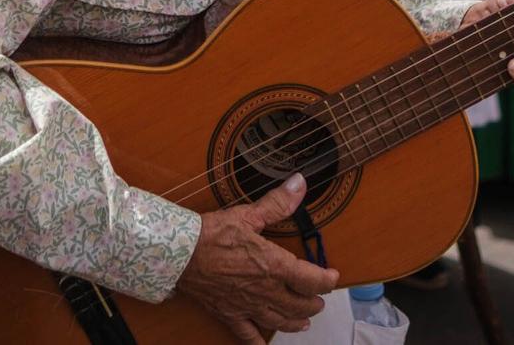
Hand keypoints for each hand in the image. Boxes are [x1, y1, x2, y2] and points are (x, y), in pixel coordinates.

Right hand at [177, 173, 339, 341]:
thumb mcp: (247, 214)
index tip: (333, 276)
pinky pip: (247, 334)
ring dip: (296, 322)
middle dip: (314, 303)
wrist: (180, 253)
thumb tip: (299, 183)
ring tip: (304, 322)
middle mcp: (265, 291)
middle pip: (300, 305)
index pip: (312, 280)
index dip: (327, 280)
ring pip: (280, 321)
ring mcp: (248, 305)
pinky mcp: (230, 313)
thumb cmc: (212, 233)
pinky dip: (257, 342)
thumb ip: (277, 203)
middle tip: (318, 298)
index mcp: (274, 266)